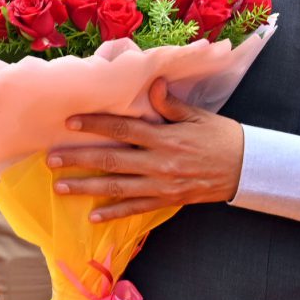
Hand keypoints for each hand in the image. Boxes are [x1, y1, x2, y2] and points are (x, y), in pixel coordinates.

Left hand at [46, 78, 244, 221]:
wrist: (248, 169)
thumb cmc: (221, 137)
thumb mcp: (197, 115)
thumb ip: (170, 103)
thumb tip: (152, 83)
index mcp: (164, 136)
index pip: (122, 128)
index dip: (94, 125)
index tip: (69, 123)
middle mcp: (158, 162)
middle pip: (111, 160)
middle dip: (78, 159)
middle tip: (50, 159)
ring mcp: (161, 184)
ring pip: (117, 187)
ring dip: (86, 188)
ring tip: (60, 187)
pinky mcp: (167, 200)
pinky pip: (136, 209)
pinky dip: (114, 213)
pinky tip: (93, 216)